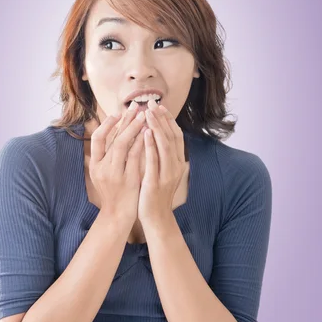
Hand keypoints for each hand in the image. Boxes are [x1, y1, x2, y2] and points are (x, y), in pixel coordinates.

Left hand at [138, 99, 185, 224]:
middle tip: (152, 103)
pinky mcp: (156, 182)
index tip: (159, 106)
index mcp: (177, 162)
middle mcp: (175, 166)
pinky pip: (154, 161)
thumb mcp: (161, 171)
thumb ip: (161, 156)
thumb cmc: (155, 194)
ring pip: (164, 145)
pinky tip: (144, 134)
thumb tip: (156, 137)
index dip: (168, 119)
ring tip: (148, 113)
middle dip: (162, 118)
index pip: (175, 135)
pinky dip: (150, 146)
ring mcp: (167, 174)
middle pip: (172, 136)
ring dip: (157, 127)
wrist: (156, 218)